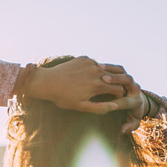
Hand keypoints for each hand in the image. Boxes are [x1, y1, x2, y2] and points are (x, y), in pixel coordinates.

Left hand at [26, 56, 142, 114]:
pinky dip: (94, 70)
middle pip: (114, 78)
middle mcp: (97, 72)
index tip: (112, 98)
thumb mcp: (81, 107)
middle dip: (113, 85)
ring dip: (103, 77)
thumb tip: (116, 106)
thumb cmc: (64, 97)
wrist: (48, 82)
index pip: (119, 89)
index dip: (117, 95)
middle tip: (104, 91)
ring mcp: (90, 63)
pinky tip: (84, 76)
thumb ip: (100, 107)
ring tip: (92, 84)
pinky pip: (95, 64)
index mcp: (98, 86)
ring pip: (105, 70)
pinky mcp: (84, 58)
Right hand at [98, 63, 149, 133]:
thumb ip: (129, 127)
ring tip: (100, 69)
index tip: (106, 103)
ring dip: (111, 70)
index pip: (126, 101)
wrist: (138, 104)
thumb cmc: (132, 115)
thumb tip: (122, 130)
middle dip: (116, 79)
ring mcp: (130, 80)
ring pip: (123, 71)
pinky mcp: (125, 75)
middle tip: (104, 79)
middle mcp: (135, 88)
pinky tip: (98, 66)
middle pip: (128, 80)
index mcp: (136, 101)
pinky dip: (109, 67)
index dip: (116, 101)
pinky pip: (118, 68)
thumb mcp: (133, 123)